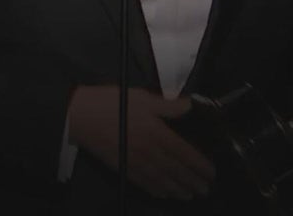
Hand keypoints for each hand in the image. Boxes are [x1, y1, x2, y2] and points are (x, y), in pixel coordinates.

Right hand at [66, 85, 214, 199]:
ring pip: (161, 180)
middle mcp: (149, 152)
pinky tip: (163, 193)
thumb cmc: (112, 103)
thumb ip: (168, 104)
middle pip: (175, 171)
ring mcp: (135, 162)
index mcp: (157, 133)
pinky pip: (143, 183)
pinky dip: (156, 190)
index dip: (199, 165)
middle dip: (192, 181)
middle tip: (205, 190)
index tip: (211, 173)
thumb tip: (189, 105)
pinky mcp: (122, 167)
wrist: (80, 116)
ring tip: (189, 195)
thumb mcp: (143, 97)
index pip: (184, 153)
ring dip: (177, 189)